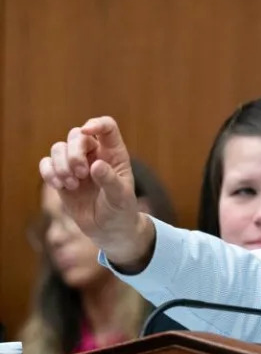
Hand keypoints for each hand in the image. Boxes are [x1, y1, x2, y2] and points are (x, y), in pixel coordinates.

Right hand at [38, 116, 154, 268]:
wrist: (108, 229)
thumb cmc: (121, 210)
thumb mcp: (120, 197)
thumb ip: (110, 181)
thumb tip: (96, 165)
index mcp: (114, 154)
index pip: (107, 127)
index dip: (96, 124)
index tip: (87, 132)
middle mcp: (95, 155)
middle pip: (76, 135)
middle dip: (74, 153)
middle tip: (81, 174)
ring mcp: (76, 164)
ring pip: (58, 148)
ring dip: (60, 164)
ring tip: (71, 185)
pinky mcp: (62, 176)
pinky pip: (46, 163)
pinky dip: (48, 172)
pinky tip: (59, 186)